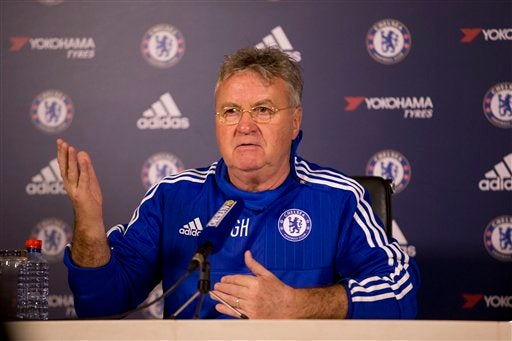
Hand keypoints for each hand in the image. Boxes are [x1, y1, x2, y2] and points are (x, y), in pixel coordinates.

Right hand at [56, 139, 108, 265]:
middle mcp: (70, 186)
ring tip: (70, 148)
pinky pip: (83, 179)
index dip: (62, 154)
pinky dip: (83, 168)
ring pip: (72, 172)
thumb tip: (83, 153)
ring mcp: (76, 190)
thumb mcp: (90, 181)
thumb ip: (87, 168)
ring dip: (71, 159)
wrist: (91, 220)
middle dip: (63, 154)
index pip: (65, 166)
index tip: (61, 142)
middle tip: (61, 142)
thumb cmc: (90, 202)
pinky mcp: (83, 194)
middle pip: (65, 168)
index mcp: (71, 183)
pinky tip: (82, 159)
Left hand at [211, 250, 295, 318]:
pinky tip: (219, 307)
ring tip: (214, 295)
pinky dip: (226, 309)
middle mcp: (252, 294)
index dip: (228, 279)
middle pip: (233, 290)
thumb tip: (247, 253)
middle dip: (222, 288)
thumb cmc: (278, 289)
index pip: (237, 280)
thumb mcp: (267, 274)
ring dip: (221, 297)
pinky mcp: (251, 316)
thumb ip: (254, 265)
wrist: (288, 306)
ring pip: (232, 301)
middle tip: (216, 287)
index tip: (223, 279)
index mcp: (256, 283)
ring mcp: (251, 306)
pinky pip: (236, 312)